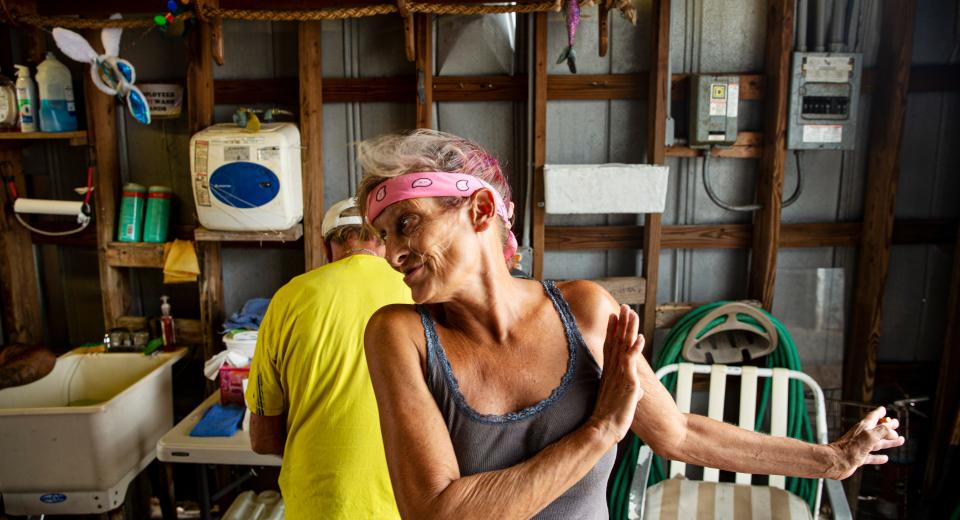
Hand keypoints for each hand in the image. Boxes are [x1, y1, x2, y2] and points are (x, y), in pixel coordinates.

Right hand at [589, 304, 644, 444]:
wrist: (603, 429)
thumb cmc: (610, 417)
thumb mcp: (621, 400)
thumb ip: (629, 391)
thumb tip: (637, 392)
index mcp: (609, 372)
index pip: (610, 346)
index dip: (612, 330)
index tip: (613, 316)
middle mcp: (612, 370)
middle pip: (616, 341)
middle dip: (621, 323)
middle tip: (624, 307)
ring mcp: (619, 374)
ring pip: (624, 346)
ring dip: (628, 329)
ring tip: (632, 313)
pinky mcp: (627, 382)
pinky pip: (631, 362)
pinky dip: (635, 349)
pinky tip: (640, 337)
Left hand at [827, 406, 904, 479]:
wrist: (835, 462)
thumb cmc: (849, 449)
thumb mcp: (868, 436)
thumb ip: (881, 431)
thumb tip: (892, 431)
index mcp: (863, 428)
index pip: (872, 417)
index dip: (879, 413)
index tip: (884, 409)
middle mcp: (862, 436)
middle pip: (877, 430)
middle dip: (888, 427)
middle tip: (897, 423)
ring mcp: (860, 448)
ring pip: (877, 443)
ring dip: (888, 442)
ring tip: (901, 440)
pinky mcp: (858, 458)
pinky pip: (871, 457)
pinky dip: (878, 457)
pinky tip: (885, 458)